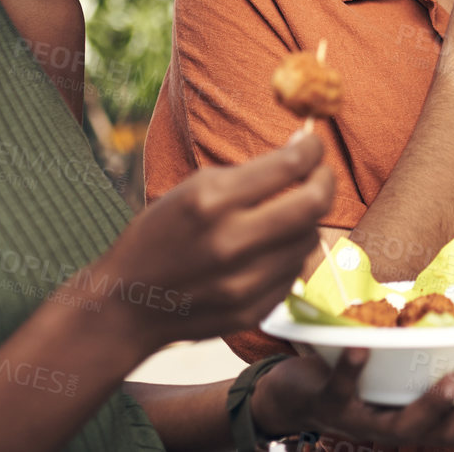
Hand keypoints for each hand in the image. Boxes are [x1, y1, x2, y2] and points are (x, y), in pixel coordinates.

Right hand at [89, 133, 332, 353]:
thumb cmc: (160, 236)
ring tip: (287, 213)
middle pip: (313, 204)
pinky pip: (295, 272)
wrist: (127, 305)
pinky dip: (290, 254)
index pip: (289, 166)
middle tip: (320, 174)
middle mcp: (231, 242)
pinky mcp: (253, 310)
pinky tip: (269, 249)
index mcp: (211, 201)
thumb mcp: (193, 189)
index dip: (312, 149)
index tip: (314, 143)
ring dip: (306, 220)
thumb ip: (250, 172)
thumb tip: (302, 149)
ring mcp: (244, 282)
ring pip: (310, 239)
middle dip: (326, 181)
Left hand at [254, 349, 453, 444]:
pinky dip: (352, 368)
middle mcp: (402, 427)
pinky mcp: (327, 404)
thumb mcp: (405, 352)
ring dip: (432, 404)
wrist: (293, 388)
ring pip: (405, 426)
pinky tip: (361, 344)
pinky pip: (341, 391)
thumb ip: (440, 335)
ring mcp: (365, 421)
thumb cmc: (363, 366)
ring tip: (452, 378)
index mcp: (428, 415)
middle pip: (452, 432)